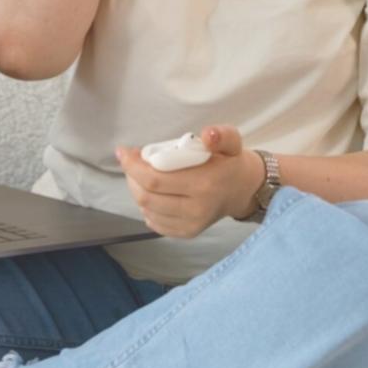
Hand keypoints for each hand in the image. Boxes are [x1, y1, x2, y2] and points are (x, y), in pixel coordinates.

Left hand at [114, 125, 265, 238]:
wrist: (243, 189)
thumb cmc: (230, 162)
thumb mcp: (231, 141)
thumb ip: (221, 134)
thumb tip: (207, 135)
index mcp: (204, 185)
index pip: (154, 180)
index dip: (132, 166)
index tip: (124, 151)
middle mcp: (196, 210)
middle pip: (146, 197)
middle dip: (131, 177)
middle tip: (131, 161)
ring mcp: (191, 225)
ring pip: (147, 209)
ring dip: (136, 190)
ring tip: (140, 174)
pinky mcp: (187, 233)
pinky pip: (154, 222)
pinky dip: (146, 206)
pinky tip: (151, 193)